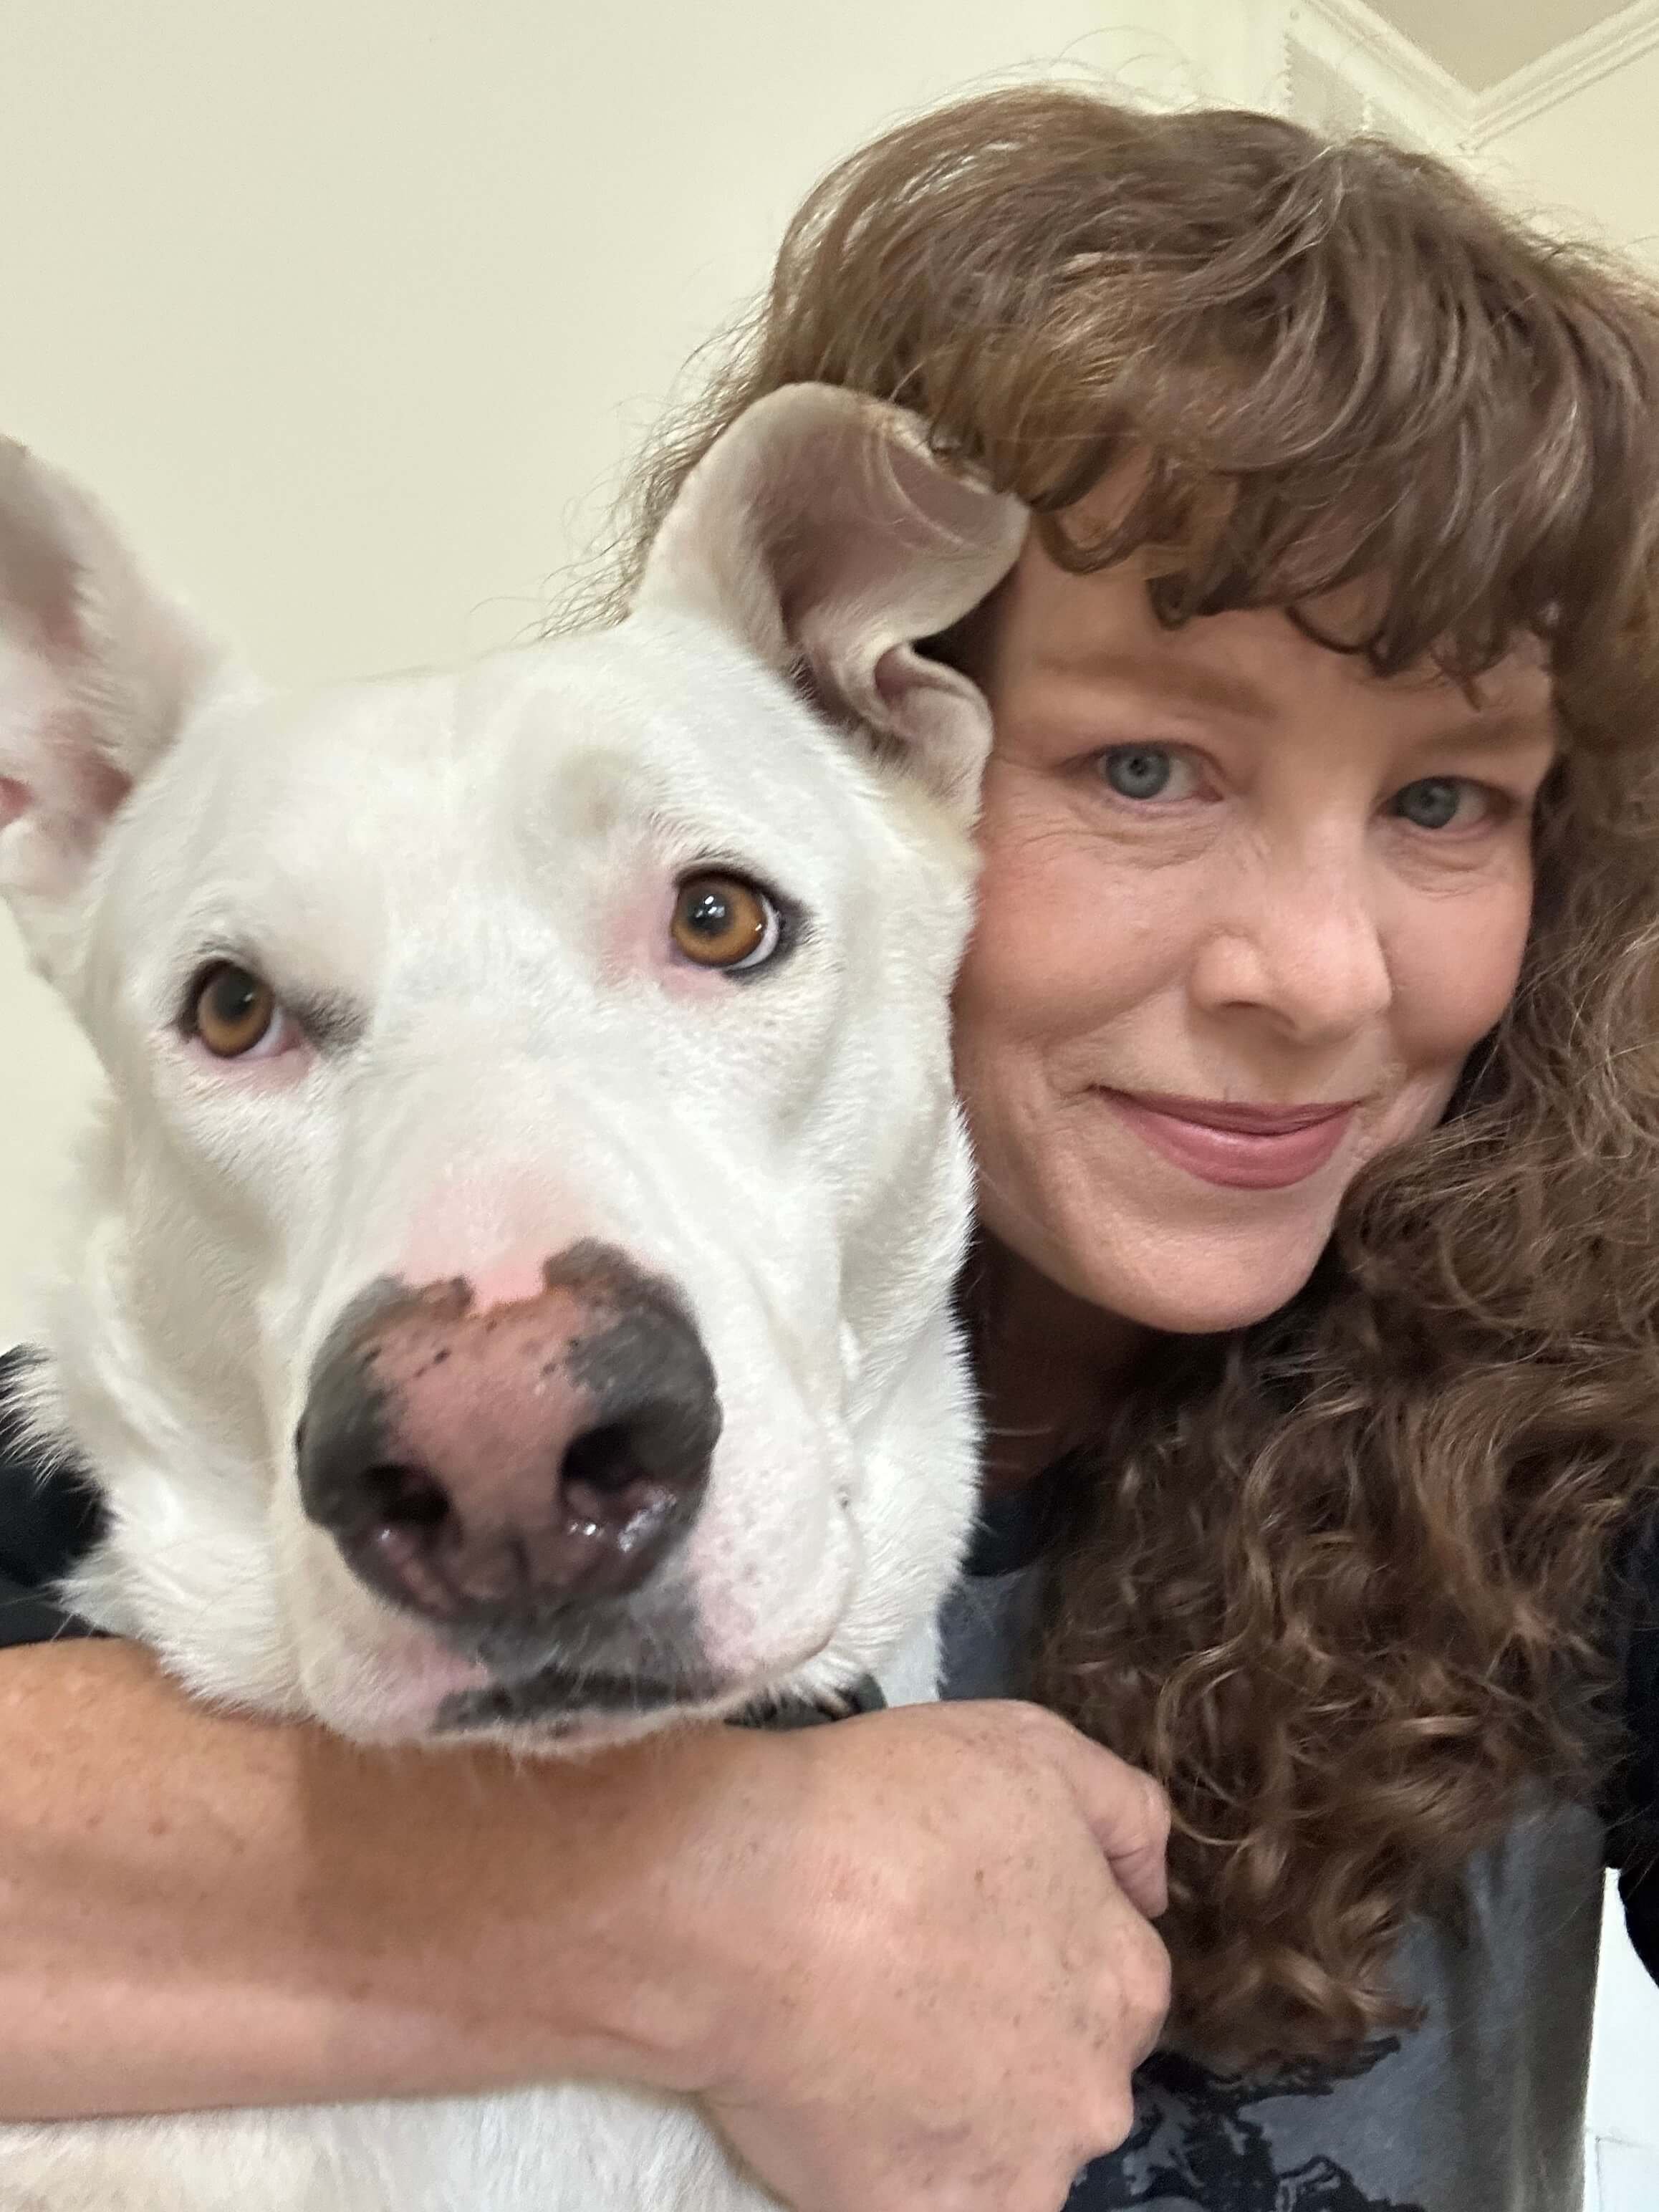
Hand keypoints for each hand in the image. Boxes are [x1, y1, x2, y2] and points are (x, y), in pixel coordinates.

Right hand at [695, 1700, 1169, 2211]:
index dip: (1039, 1940)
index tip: (964, 1917)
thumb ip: (1124, 1813)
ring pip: (1000, 2143)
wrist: (745, 1902)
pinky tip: (842, 2094)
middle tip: (910, 1973)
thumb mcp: (1031, 1747)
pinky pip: (927, 2197)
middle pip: (1063, 2070)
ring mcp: (1011, 2175)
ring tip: (864, 2033)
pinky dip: (896, 2162)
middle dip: (1009, 2032)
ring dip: (956, 2103)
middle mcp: (1093, 2097)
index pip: (1113, 1978)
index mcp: (1126, 1983)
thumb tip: (1149, 1889)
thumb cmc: (887, 1808)